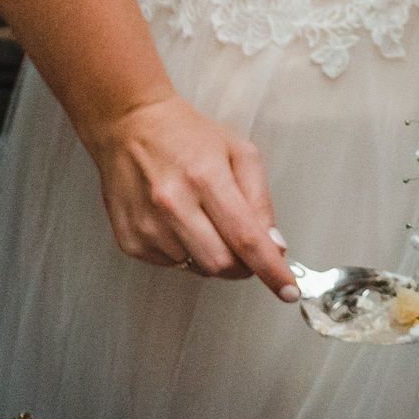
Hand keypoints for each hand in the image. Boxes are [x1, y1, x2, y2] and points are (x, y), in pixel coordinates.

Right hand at [83, 92, 295, 296]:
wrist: (130, 127)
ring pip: (197, 268)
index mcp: (206, 177)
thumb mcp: (240, 153)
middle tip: (247, 249)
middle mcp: (173, 204)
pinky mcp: (130, 241)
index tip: (288, 291)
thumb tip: (274, 246)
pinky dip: (186, 253)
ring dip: (213, 255)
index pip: (246, 237)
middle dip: (244, 266)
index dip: (271, 270)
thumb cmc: (188, 136)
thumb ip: (260, 200)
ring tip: (203, 219)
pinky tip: (179, 223)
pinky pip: (172, 265)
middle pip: (222, 264)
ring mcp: (147, 226)